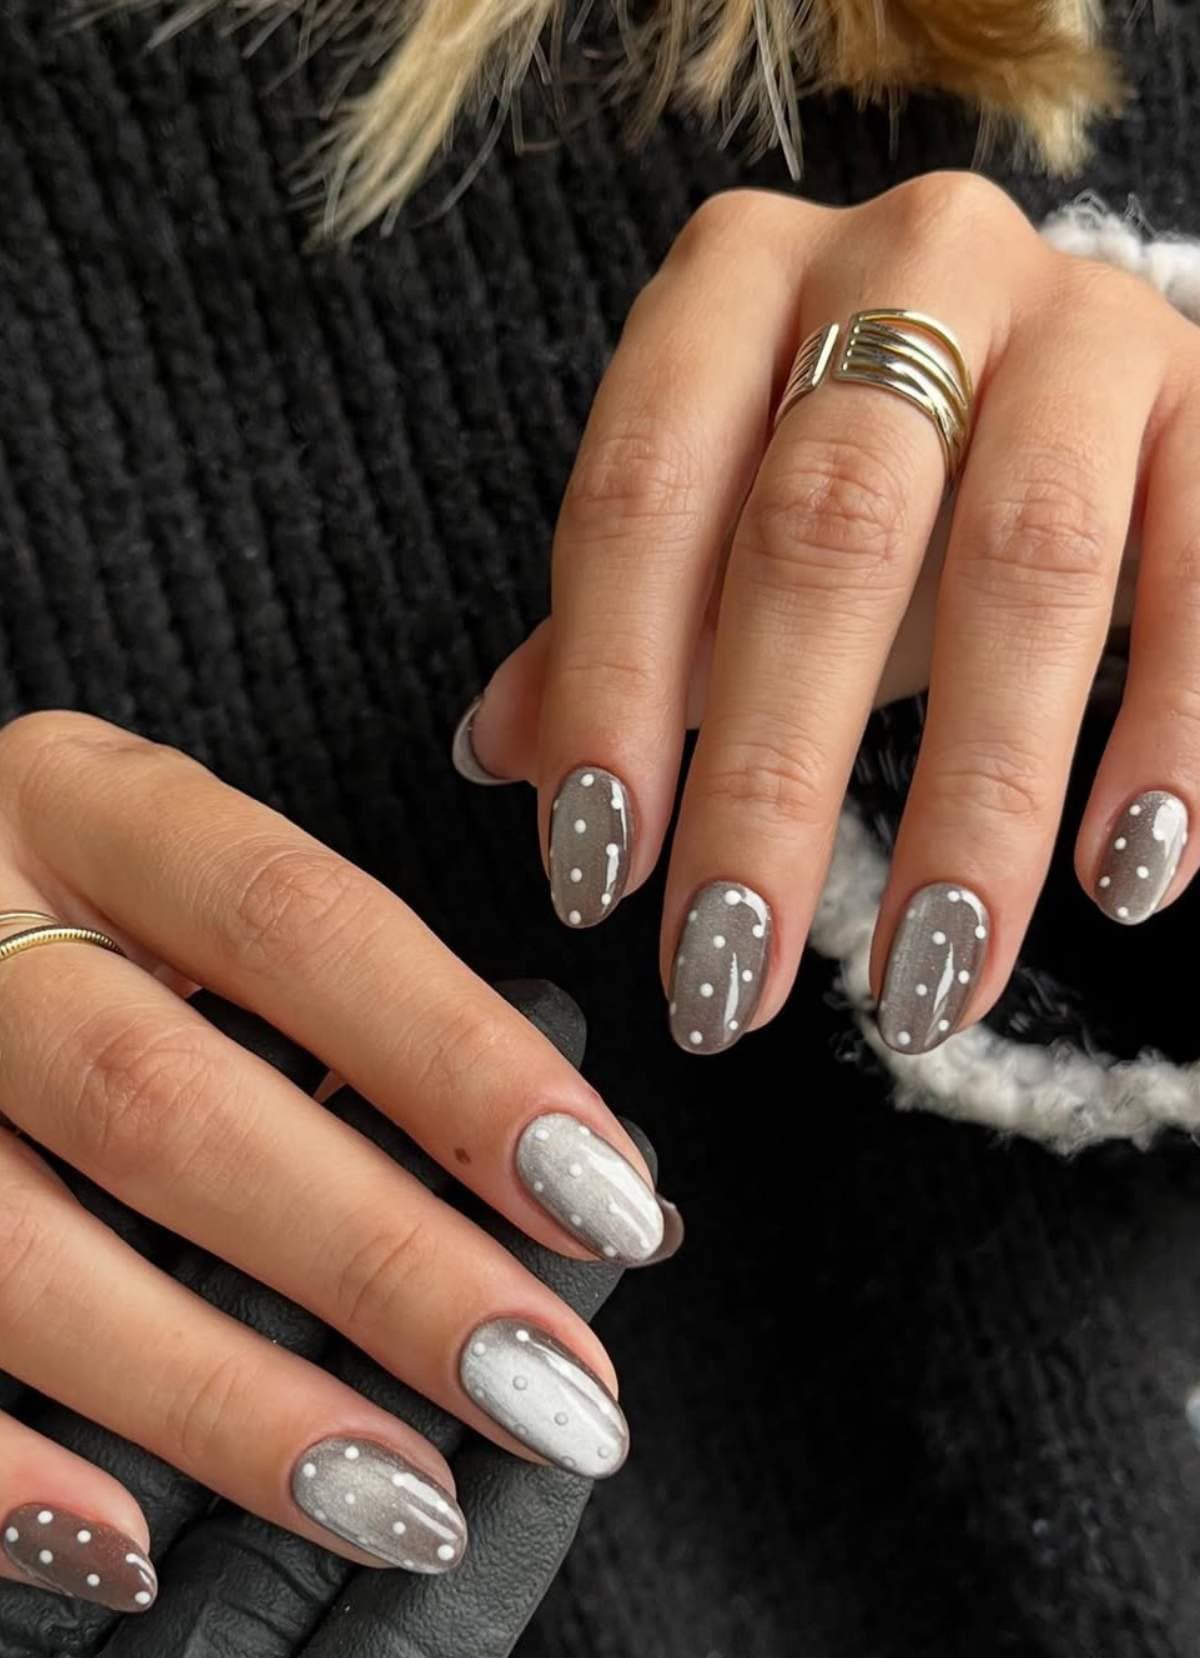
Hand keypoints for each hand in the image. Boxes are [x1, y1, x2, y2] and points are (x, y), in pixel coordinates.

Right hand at [0, 712, 667, 1610]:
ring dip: (226, 1401)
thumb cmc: (73, 925)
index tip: (611, 1201)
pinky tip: (134, 1550)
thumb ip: (338, 1011)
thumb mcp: (183, 898)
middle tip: (550, 1390)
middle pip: (170, 1103)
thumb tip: (580, 1180)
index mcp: (88, 809)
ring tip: (404, 1501)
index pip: (304, 919)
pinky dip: (6, 1473)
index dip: (464, 1065)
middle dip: (380, 1263)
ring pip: (24, 1253)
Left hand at [459, 173, 1191, 1054]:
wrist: (1079, 375)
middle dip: (770, 782)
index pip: (645, 492)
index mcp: (739, 283)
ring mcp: (1082, 321)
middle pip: (826, 534)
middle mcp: (909, 264)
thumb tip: (497, 752)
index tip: (595, 886)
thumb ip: (622, 628)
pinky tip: (1125, 880)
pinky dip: (1173, 734)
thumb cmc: (876, 478)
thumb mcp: (731, 531)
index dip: (609, 693)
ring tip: (926, 980)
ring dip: (977, 800)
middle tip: (730, 976)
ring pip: (1029, 562)